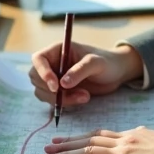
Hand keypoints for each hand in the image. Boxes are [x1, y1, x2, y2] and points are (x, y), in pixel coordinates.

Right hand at [29, 41, 143, 108]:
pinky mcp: (60, 92)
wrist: (116, 73)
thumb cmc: (107, 62)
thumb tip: (62, 84)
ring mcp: (55, 78)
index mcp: (58, 50)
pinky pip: (52, 101)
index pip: (38, 59)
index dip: (42, 72)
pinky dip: (64, 104)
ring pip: (43, 92)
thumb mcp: (96, 63)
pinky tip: (82, 99)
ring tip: (85, 96)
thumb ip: (80, 70)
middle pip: (36, 79)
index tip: (55, 86)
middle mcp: (53, 63)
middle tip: (77, 93)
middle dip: (53, 91)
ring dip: (60, 99)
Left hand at [44, 127, 153, 153]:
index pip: (101, 135)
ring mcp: (121, 152)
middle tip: (50, 145)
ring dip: (65, 153)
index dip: (83, 137)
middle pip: (89, 140)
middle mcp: (123, 140)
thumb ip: (146, 140)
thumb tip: (140, 138)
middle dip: (68, 143)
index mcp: (132, 135)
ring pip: (85, 150)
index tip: (69, 139)